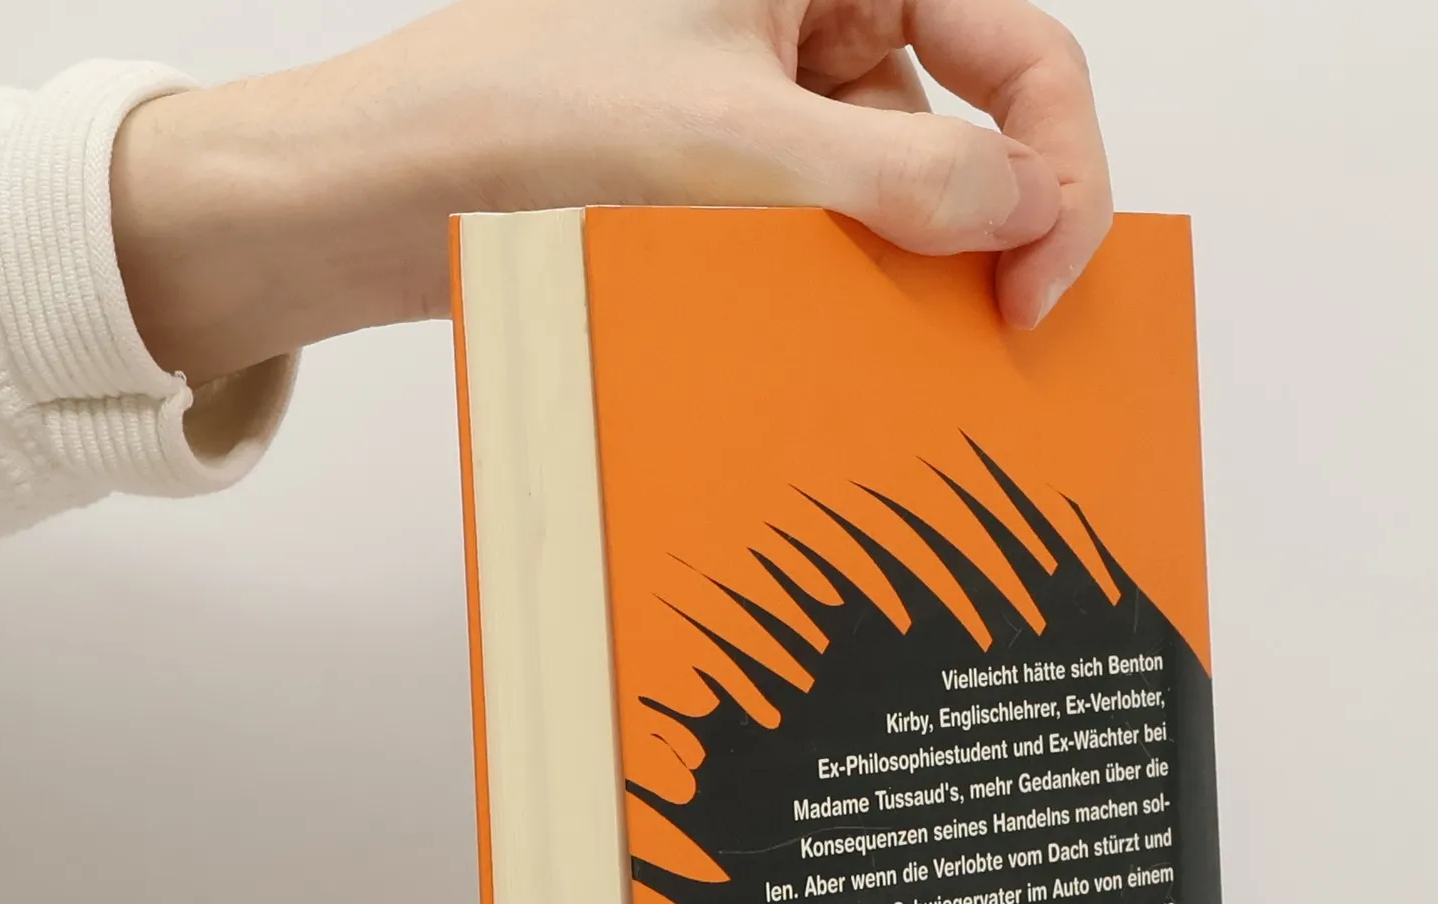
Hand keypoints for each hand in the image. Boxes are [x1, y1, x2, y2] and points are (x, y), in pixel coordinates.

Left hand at [112, 0, 1110, 383]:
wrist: (379, 197)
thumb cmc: (528, 125)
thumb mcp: (746, 150)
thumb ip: (913, 177)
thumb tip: (1035, 208)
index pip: (1019, 48)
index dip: (1058, 166)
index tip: (1041, 286)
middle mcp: (809, 10)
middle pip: (971, 121)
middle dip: (981, 227)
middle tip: (987, 336)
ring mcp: (772, 91)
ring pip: (901, 189)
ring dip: (900, 270)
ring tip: (859, 335)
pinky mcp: (734, 167)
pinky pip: (832, 227)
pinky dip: (840, 285)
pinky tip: (819, 336)